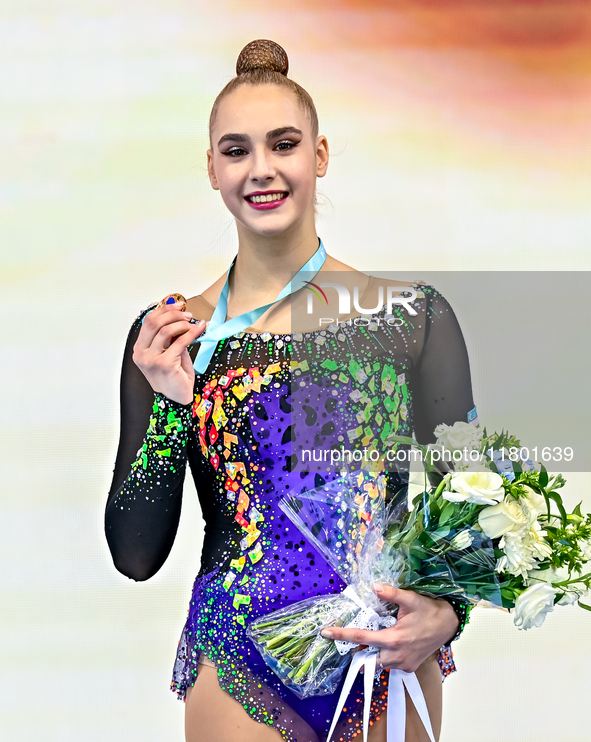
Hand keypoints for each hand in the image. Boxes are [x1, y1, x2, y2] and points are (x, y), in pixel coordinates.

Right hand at [132, 302, 205, 404]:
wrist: (178, 396)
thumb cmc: (174, 375)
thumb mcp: (170, 351)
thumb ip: (171, 336)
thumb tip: (180, 316)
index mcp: (140, 348)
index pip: (148, 321)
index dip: (164, 310)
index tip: (178, 305)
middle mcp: (141, 353)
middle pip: (154, 322)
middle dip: (173, 314)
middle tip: (187, 314)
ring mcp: (151, 359)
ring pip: (166, 330)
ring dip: (183, 323)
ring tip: (193, 323)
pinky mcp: (164, 364)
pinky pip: (179, 342)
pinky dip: (192, 332)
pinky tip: (200, 328)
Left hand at [320, 584, 458, 673]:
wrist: (448, 625)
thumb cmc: (429, 611)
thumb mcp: (411, 599)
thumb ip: (391, 594)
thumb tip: (374, 587)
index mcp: (393, 639)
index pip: (360, 637)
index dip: (341, 634)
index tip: (325, 632)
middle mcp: (396, 655)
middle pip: (367, 654)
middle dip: (359, 647)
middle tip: (361, 633)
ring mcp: (403, 664)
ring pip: (378, 661)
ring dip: (374, 650)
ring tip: (379, 636)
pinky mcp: (409, 667)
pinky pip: (390, 664)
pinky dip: (386, 654)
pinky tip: (392, 642)